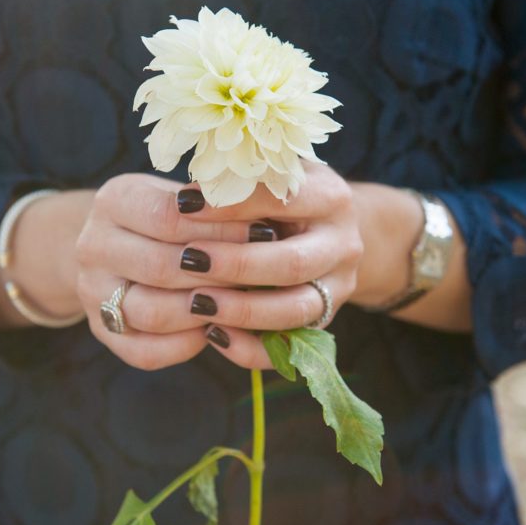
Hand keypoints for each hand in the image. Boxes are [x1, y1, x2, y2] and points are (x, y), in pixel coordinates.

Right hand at [75, 172, 267, 369]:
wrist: (114, 242)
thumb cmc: (166, 214)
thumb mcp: (181, 195)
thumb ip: (215, 206)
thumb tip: (267, 220)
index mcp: (114, 199)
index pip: (170, 217)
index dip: (222, 228)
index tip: (266, 232)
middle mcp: (92, 245)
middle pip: (160, 267)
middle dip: (220, 274)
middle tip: (264, 276)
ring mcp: (92, 292)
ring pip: (151, 312)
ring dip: (204, 312)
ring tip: (243, 303)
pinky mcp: (101, 330)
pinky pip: (144, 351)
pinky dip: (186, 345)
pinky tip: (216, 330)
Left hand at [140, 162, 364, 370]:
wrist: (332, 229)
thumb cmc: (286, 196)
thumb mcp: (274, 177)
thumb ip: (242, 183)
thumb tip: (187, 197)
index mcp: (330, 197)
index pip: (282, 200)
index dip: (231, 205)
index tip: (183, 206)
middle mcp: (342, 244)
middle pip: (292, 263)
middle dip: (236, 265)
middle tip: (188, 260)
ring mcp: (338, 287)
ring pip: (296, 309)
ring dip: (243, 310)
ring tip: (196, 302)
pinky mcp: (325, 321)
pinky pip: (290, 346)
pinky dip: (250, 347)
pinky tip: (213, 335)